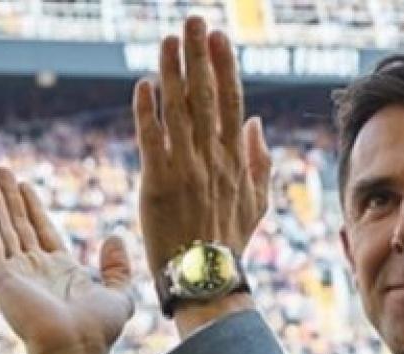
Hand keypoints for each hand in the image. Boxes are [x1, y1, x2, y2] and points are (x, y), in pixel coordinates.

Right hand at [0, 167, 135, 353]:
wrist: (76, 347)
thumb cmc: (98, 329)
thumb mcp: (120, 294)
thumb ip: (118, 268)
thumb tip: (115, 237)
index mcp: (60, 272)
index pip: (42, 231)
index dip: (33, 206)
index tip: (24, 185)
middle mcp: (36, 271)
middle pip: (20, 225)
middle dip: (11, 197)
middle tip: (1, 170)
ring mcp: (18, 276)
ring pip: (5, 232)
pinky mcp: (5, 282)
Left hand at [133, 16, 271, 279]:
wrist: (204, 277)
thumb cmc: (228, 242)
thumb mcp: (257, 203)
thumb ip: (259, 162)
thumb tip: (257, 123)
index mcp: (235, 161)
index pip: (231, 104)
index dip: (225, 68)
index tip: (220, 38)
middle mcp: (212, 160)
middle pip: (206, 97)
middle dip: (200, 56)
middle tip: (194, 21)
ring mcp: (185, 170)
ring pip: (178, 111)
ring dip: (172, 72)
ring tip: (168, 40)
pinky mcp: (158, 184)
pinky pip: (151, 140)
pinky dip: (147, 111)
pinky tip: (143, 84)